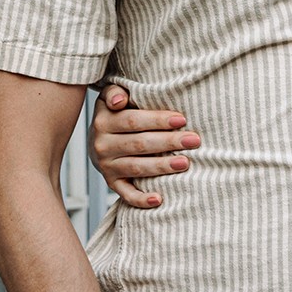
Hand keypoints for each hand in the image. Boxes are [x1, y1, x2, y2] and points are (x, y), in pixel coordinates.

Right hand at [88, 83, 197, 208]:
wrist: (97, 140)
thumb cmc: (115, 114)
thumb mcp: (110, 97)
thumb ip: (115, 92)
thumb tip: (120, 100)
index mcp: (104, 121)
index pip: (134, 120)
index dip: (158, 120)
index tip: (182, 119)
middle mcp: (102, 145)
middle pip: (139, 144)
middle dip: (169, 142)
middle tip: (194, 140)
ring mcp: (107, 166)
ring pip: (137, 168)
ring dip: (162, 166)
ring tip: (185, 163)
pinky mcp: (112, 183)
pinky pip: (126, 194)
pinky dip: (142, 199)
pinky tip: (159, 199)